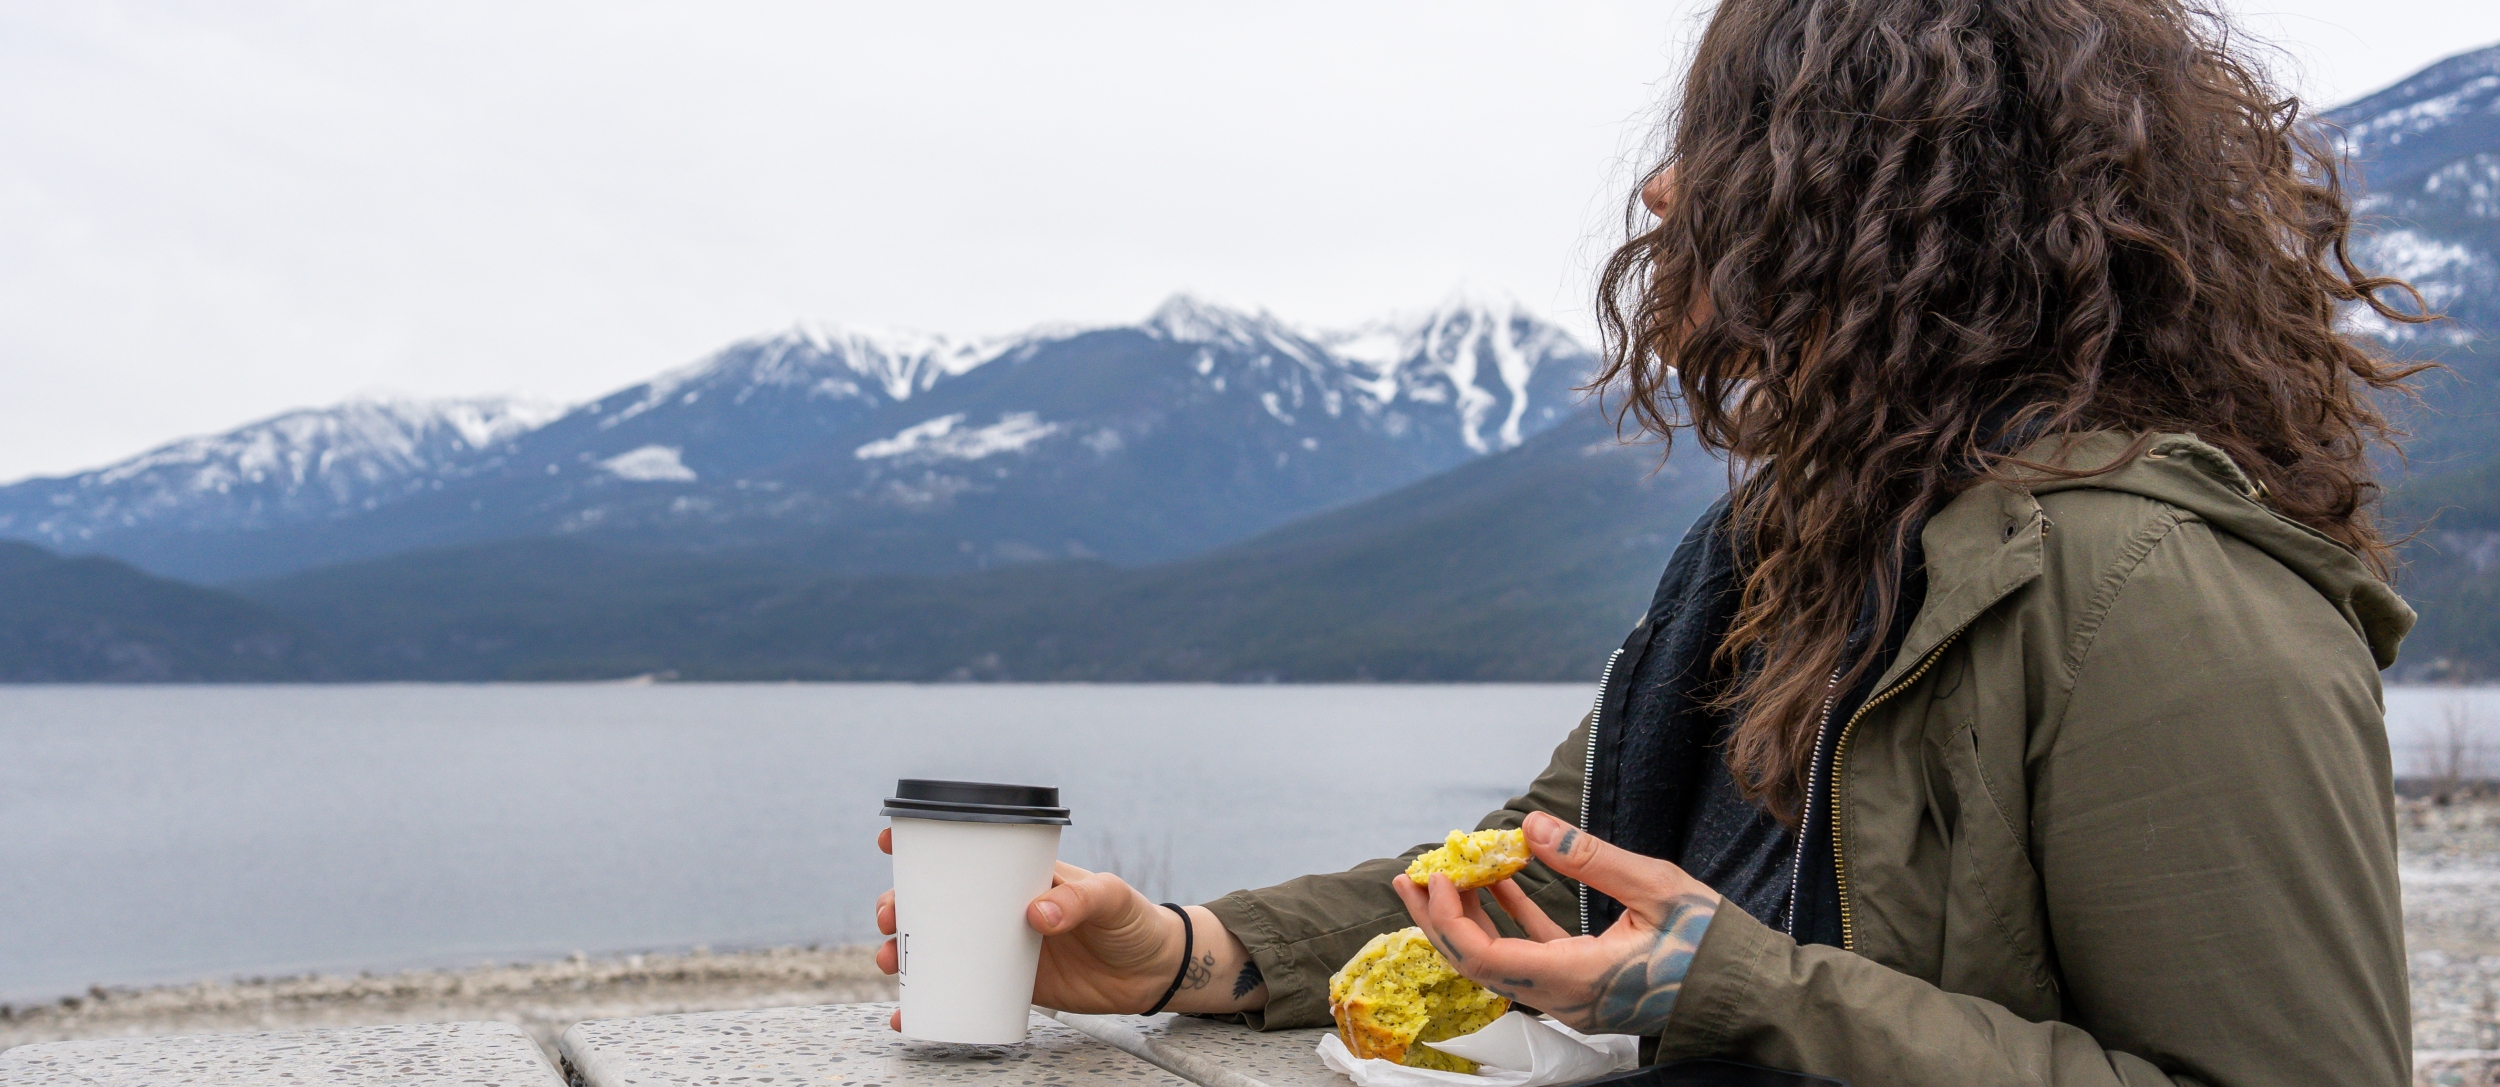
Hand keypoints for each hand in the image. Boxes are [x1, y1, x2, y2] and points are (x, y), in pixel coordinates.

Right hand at [875, 827, 1200, 1029]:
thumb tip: (1039, 914)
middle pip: (937, 901)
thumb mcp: (1111, 898)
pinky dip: (930, 1002)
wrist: (1153, 972)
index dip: (924, 844)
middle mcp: (1003, 908)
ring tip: (890, 961)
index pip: (968, 851)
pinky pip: (962, 989)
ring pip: (939, 945)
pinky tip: (907, 1013)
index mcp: (1022, 874)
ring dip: (904, 950)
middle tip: (889, 917)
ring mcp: (1002, 946)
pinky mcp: (1010, 984)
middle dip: (900, 905)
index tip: (891, 841)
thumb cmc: (1133, 920)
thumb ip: (1080, 901)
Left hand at [1390, 811, 1719, 1036]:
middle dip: (1439, 919)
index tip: (1435, 876)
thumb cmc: (1712, 943)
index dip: (1450, 919)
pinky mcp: (1585, 984)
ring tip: (1443, 874)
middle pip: (1479, 964)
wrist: (1751, 992)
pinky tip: (1500, 881)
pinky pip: (1532, 955)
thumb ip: (1591, 858)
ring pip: (1501, 960)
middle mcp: (1565, 997)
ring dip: (1470, 917)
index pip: (1486, 960)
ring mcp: (1573, 995)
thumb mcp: (1655, 887)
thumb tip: (1529, 826)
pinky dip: (1510, 920)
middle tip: (1411, 876)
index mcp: (1577, 979)